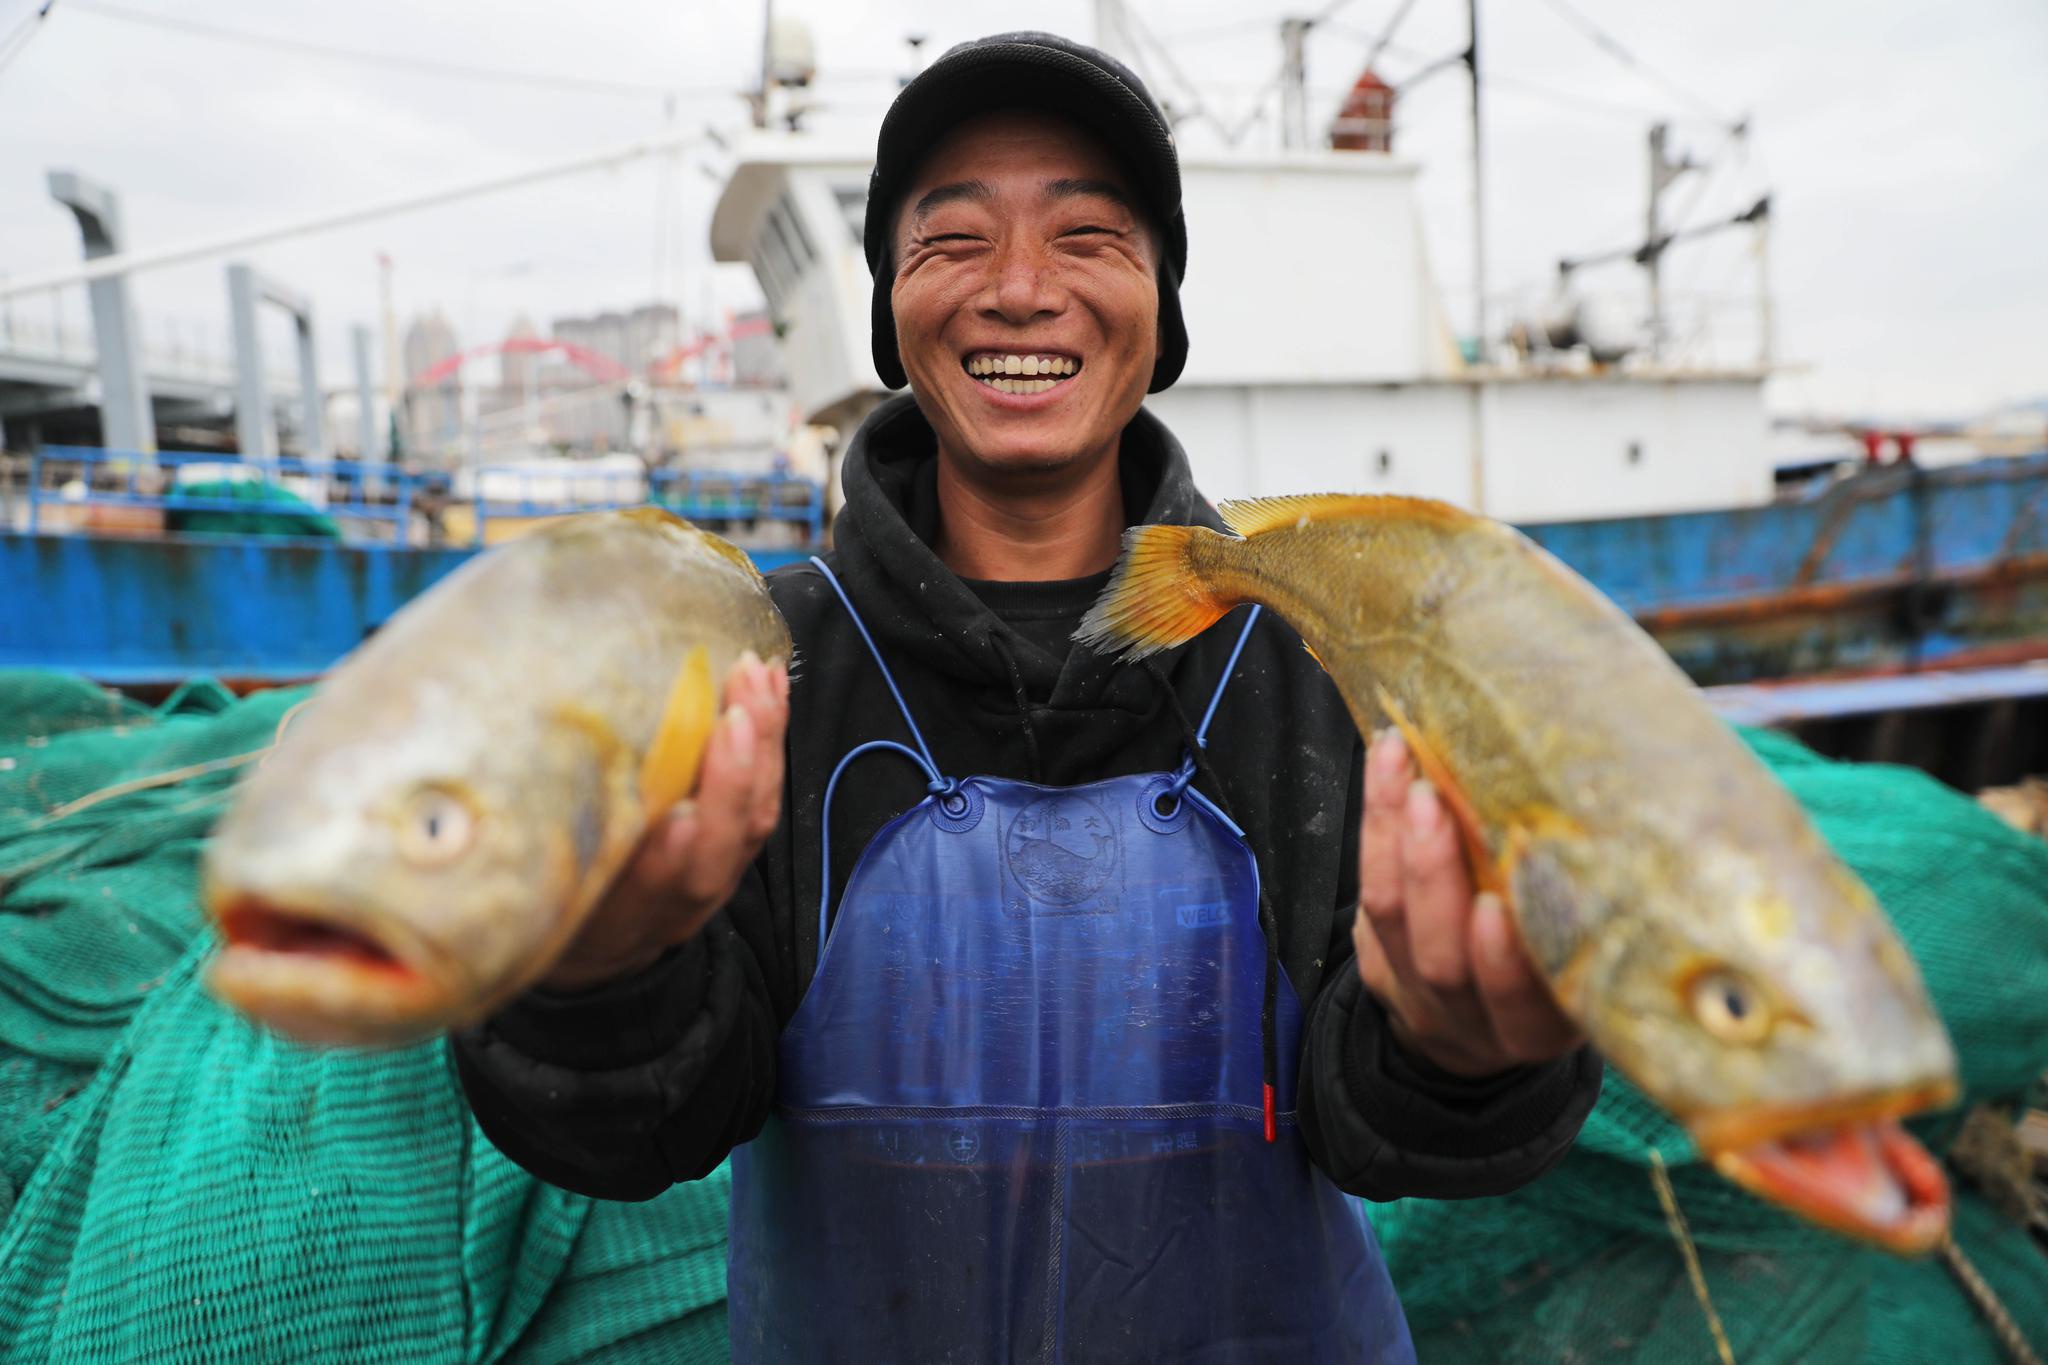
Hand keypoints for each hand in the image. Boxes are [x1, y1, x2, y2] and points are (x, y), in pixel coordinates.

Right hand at [538, 651, 789, 992]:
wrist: (600, 949)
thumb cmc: (554, 905)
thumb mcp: (535, 894)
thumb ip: (534, 850)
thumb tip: (481, 781)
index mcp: (620, 916)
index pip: (653, 891)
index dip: (671, 858)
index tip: (679, 818)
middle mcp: (677, 901)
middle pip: (720, 851)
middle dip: (734, 782)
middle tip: (736, 715)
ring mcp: (716, 875)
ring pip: (754, 819)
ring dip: (764, 746)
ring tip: (759, 678)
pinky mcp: (737, 848)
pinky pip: (766, 796)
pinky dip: (772, 740)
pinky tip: (771, 686)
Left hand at [1352, 729, 1581, 1077]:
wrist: (1478, 1028)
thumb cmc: (1559, 971)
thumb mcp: (1591, 963)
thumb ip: (1606, 912)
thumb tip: (1654, 814)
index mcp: (1541, 1027)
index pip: (1524, 1008)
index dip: (1504, 965)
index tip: (1498, 908)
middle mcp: (1474, 1018)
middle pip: (1443, 961)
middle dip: (1433, 878)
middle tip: (1434, 804)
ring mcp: (1418, 992)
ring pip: (1393, 920)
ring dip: (1394, 838)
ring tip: (1405, 771)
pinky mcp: (1378, 961)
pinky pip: (1368, 895)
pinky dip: (1375, 827)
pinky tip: (1387, 769)